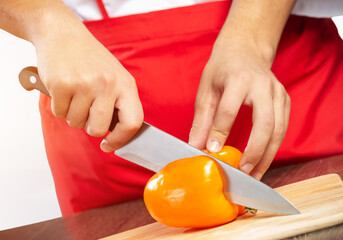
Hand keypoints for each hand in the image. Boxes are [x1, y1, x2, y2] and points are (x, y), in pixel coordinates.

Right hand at [35, 14, 142, 151]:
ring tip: (75, 93)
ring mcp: (84, 84)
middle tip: (86, 111)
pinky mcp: (62, 84)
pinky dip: (59, 106)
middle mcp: (108, 84)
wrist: (63, 34)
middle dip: (90, 127)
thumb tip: (119, 135)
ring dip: (73, 114)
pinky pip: (59, 113)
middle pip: (99, 128)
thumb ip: (120, 103)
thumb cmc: (91, 60)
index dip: (121, 140)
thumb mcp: (115, 77)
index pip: (133, 122)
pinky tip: (63, 88)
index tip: (108, 145)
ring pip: (76, 123)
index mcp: (126, 84)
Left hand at [189, 38, 290, 179]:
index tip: (212, 151)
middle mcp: (263, 85)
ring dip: (267, 155)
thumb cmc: (223, 68)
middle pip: (264, 123)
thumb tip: (196, 146)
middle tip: (242, 170)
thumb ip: (202, 118)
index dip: (220, 132)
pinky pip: (282, 128)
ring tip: (254, 174)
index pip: (229, 110)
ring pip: (278, 130)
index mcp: (239, 79)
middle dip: (254, 151)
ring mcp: (278, 93)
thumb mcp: (206, 89)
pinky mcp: (285, 100)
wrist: (245, 50)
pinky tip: (262, 160)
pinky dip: (273, 147)